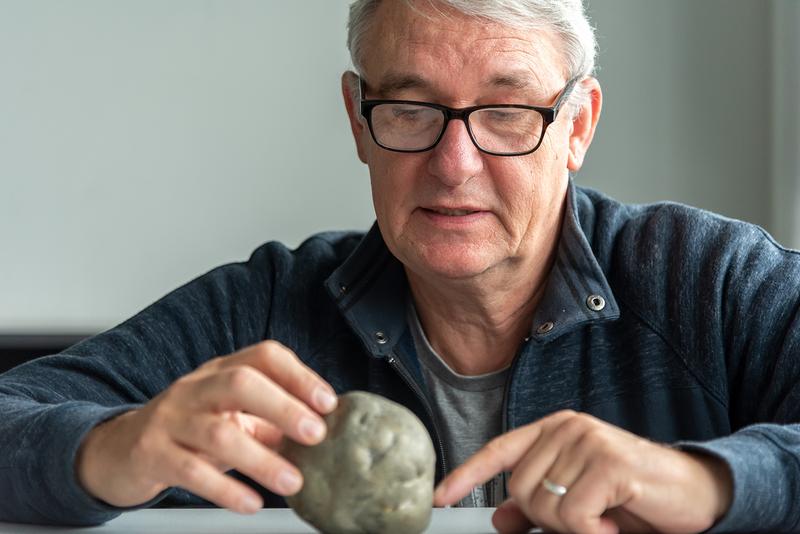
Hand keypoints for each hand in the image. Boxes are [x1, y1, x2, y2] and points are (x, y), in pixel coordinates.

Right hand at [75, 340, 337, 513]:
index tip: (329, 403)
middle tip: (316, 435)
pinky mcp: (152, 453)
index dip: (299, 376)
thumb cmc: (189, 430)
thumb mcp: (230, 415)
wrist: (122, 449)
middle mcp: (196, 388)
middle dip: (283, 406)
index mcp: (221, 372)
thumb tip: (323, 431)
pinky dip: (225, 490)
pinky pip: (190, 471)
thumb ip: (271, 420)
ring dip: (261, 460)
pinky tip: (251, 503)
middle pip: (241, 382)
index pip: (264, 356)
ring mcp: (171, 419)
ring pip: (218, 432)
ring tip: (293, 482)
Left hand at [434, 410, 732, 533]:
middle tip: (586, 519)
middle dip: (546, 520)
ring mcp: (588, 441)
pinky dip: (592, 532)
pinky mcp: (609, 463)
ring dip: (572, 528)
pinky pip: (573, 516)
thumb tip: (500, 518)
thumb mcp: (578, 501)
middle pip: (520, 491)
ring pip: (544, 506)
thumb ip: (538, 506)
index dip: (466, 475)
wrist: (694, 495)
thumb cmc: (633, 497)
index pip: (499, 451)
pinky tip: (614, 524)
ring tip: (604, 518)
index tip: (439, 498)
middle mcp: (567, 428)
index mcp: (554, 430)